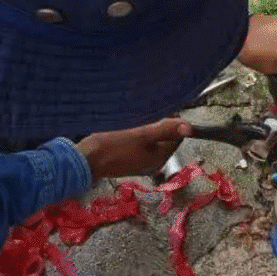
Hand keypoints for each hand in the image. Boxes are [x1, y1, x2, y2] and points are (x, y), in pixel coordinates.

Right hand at [76, 118, 191, 178]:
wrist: (86, 160)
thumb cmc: (112, 146)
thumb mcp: (141, 135)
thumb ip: (165, 130)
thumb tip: (190, 128)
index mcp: (160, 158)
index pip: (177, 137)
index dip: (171, 122)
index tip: (159, 112)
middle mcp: (154, 163)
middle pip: (165, 139)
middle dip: (159, 125)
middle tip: (145, 116)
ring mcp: (142, 163)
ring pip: (152, 141)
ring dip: (147, 129)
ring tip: (136, 121)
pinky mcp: (130, 161)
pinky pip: (141, 145)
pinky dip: (138, 136)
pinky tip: (128, 130)